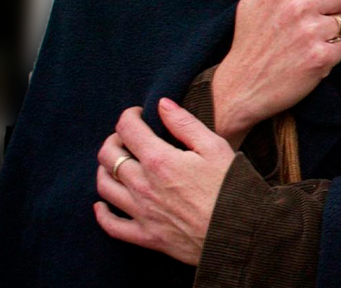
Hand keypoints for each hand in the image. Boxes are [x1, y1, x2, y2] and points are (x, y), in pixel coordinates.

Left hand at [94, 100, 235, 264]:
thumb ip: (185, 124)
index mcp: (160, 160)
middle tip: (128, 136)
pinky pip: (111, 225)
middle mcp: (143, 185)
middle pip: (108, 156)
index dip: (129, 116)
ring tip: (117, 162)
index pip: (128, 130)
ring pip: (104, 186)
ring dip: (105, 169)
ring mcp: (141, 212)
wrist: (238, 232)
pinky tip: (102, 204)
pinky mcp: (145, 236)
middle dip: (114, 139)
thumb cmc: (231, 187)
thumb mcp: (215, 147)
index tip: (139, 114)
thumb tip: (163, 104)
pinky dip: (102, 212)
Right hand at [214, 0, 340, 145]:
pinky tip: (313, 60)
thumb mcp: (247, 6)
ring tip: (312, 44)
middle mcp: (298, 7)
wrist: (240, 90)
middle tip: (320, 21)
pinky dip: (332, 55)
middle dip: (336, 7)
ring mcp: (311, 32)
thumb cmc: (246, 47)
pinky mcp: (321, 57)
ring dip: (334, 34)